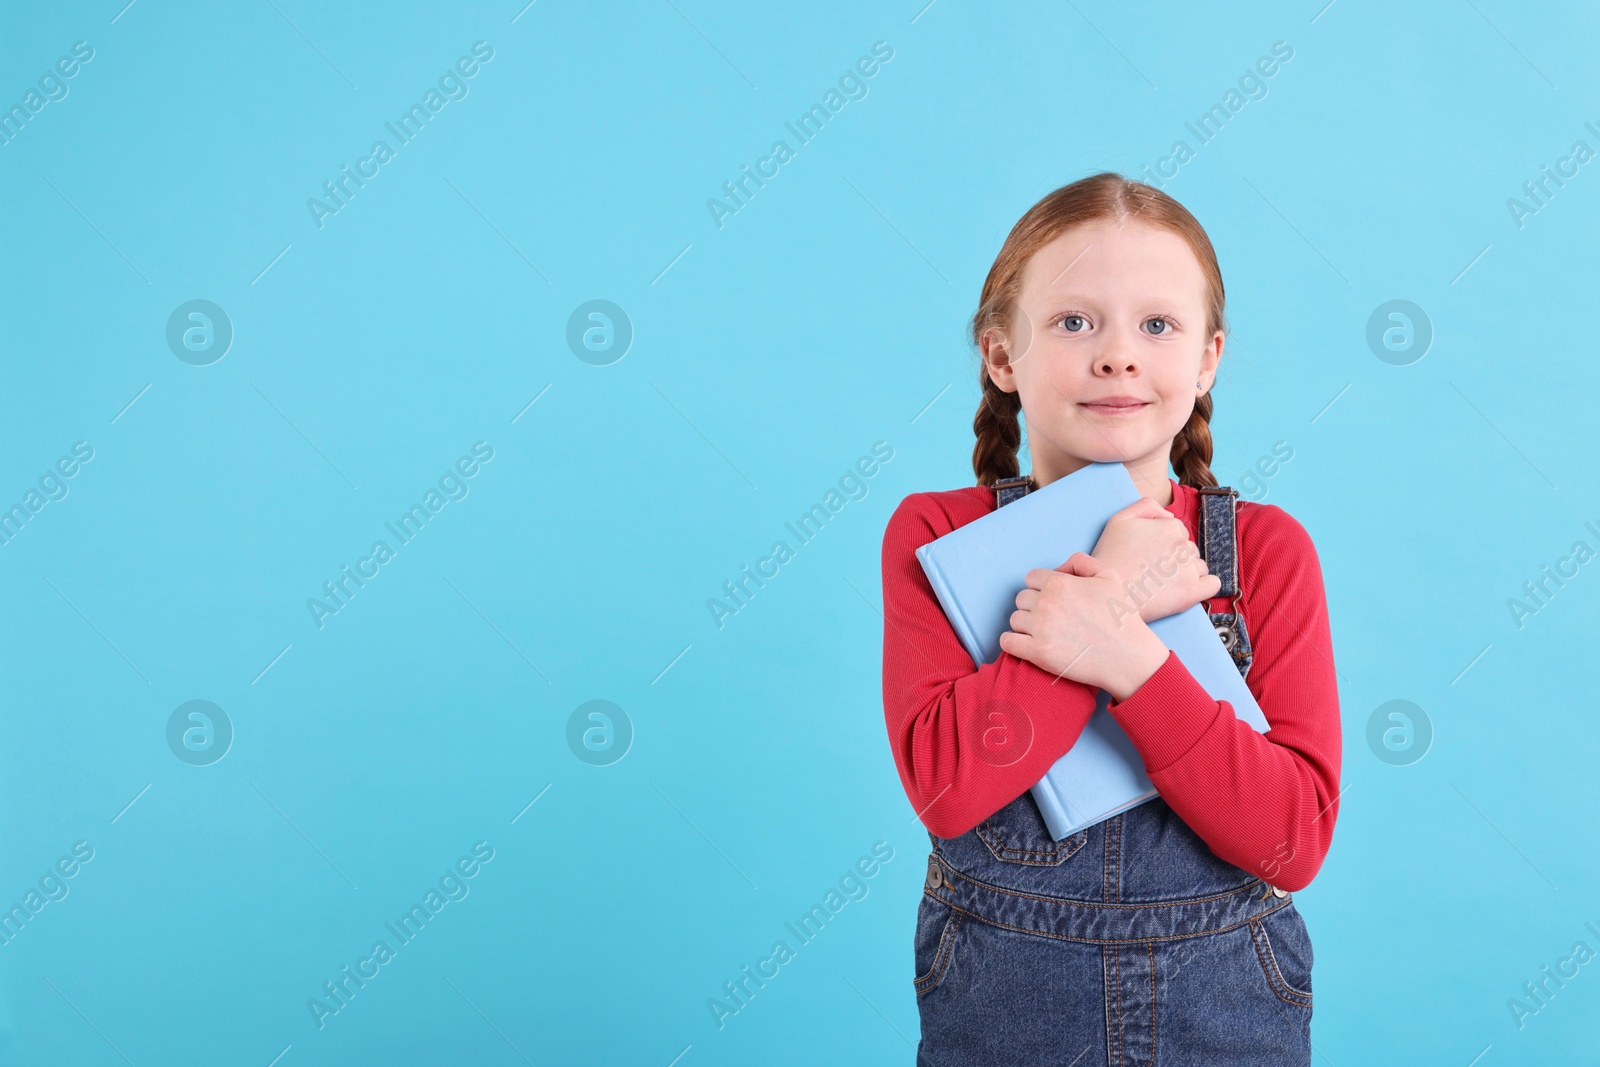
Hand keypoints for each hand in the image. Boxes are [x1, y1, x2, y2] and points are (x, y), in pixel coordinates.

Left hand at [998, 551, 1169, 699]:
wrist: (1129, 657)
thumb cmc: (1121, 617)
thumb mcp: (1109, 576)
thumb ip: (1080, 562)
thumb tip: (1058, 568)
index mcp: (1060, 582)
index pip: (1031, 578)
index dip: (1041, 589)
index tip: (1053, 602)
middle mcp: (1047, 603)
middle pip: (1021, 599)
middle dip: (1034, 607)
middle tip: (1052, 620)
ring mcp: (1041, 628)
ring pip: (1015, 620)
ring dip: (1026, 626)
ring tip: (1046, 634)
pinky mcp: (1038, 653)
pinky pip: (1007, 642)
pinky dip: (1013, 643)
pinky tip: (1027, 646)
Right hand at [1091, 497, 1221, 622]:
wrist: (1107, 595)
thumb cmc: (1110, 558)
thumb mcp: (1119, 520)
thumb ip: (1147, 506)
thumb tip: (1169, 515)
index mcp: (1170, 526)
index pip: (1178, 532)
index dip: (1162, 544)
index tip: (1148, 555)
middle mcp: (1184, 545)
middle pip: (1189, 549)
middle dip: (1174, 558)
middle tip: (1151, 571)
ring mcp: (1190, 569)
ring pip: (1199, 566)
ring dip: (1186, 573)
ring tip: (1161, 583)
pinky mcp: (1193, 591)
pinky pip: (1213, 584)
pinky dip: (1204, 586)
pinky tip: (1185, 590)